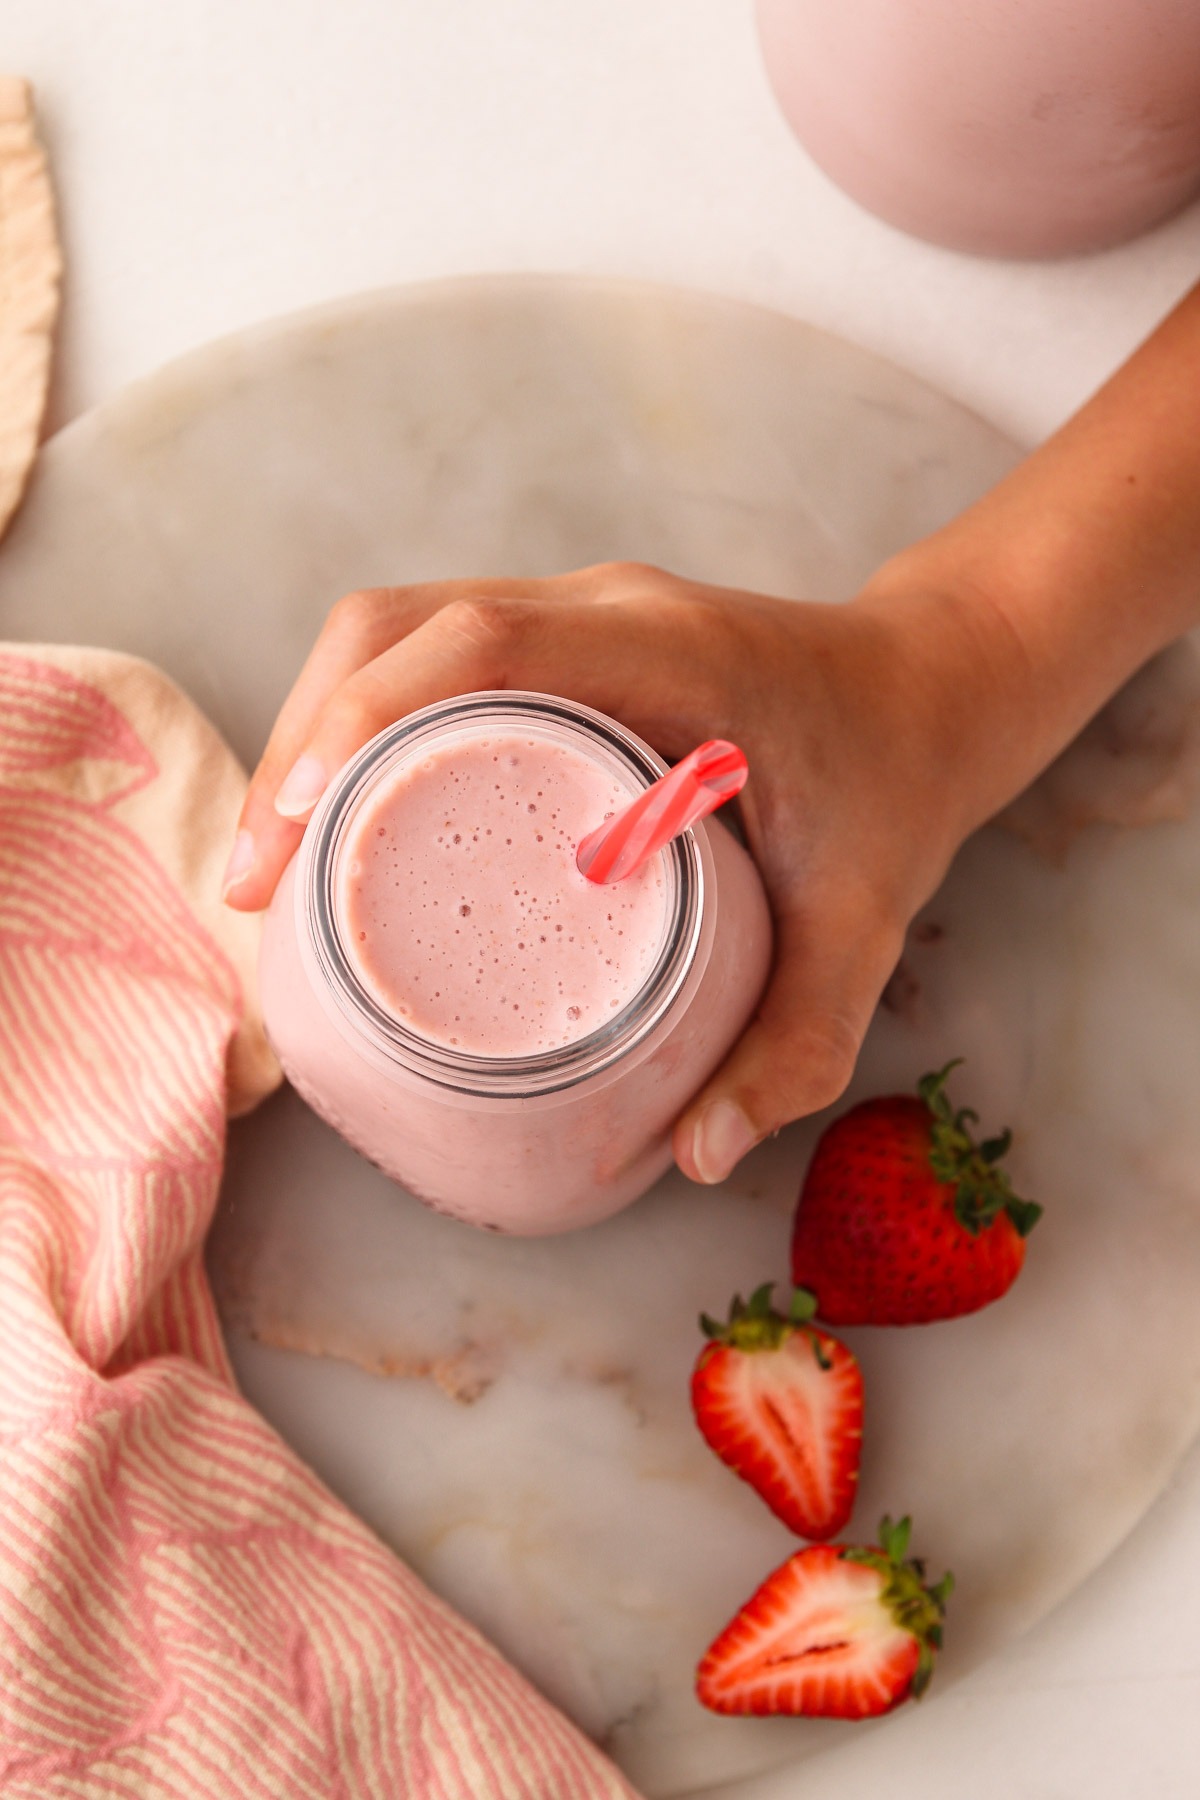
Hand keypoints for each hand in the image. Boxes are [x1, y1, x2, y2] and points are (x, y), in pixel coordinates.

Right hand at [224, 562, 1022, 1181]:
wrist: (933, 688)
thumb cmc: (896, 790)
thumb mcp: (866, 922)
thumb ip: (800, 1041)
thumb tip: (695, 1155)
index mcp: (672, 651)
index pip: (479, 644)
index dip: (364, 720)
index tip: (296, 827)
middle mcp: (608, 607)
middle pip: (396, 623)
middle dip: (301, 740)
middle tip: (256, 885)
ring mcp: (578, 611)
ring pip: (395, 627)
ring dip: (315, 726)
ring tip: (273, 862)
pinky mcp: (562, 637)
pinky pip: (429, 650)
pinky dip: (362, 721)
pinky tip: (341, 818)